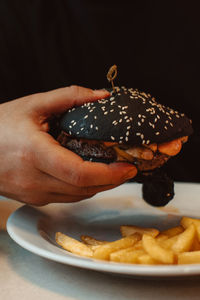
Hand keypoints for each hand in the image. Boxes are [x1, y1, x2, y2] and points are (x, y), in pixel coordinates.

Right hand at [0, 86, 136, 205]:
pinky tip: (89, 175)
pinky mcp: (33, 198)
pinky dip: (83, 189)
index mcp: (34, 153)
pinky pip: (66, 197)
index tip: (128, 167)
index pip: (79, 173)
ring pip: (77, 197)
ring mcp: (33, 193)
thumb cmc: (0, 125)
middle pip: (84, 190)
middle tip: (127, 168)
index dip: (109, 174)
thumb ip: (70, 96)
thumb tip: (102, 96)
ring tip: (113, 171)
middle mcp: (33, 180)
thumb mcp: (33, 105)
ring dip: (99, 186)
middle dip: (111, 181)